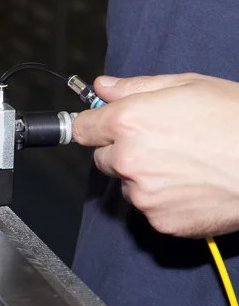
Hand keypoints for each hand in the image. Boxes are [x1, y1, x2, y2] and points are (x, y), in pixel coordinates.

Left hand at [73, 73, 238, 237]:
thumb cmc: (236, 119)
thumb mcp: (186, 86)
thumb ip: (135, 88)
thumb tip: (103, 87)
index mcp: (128, 122)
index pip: (82, 129)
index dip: (93, 126)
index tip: (99, 127)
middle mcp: (128, 160)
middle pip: (103, 158)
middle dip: (121, 151)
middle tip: (158, 143)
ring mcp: (143, 194)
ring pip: (127, 185)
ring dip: (142, 177)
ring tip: (183, 164)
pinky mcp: (160, 220)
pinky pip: (148, 208)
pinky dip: (162, 200)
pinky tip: (190, 185)